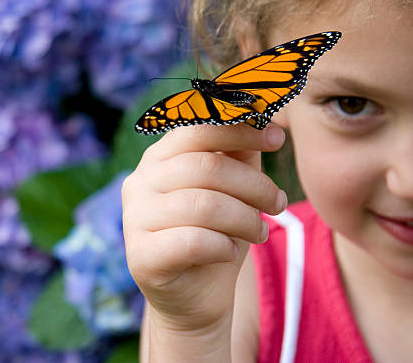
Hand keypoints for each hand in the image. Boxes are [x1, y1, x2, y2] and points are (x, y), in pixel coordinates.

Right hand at [122, 123, 286, 333]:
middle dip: (254, 185)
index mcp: (157, 159)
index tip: (277, 138)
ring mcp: (134, 219)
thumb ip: (238, 153)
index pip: (197, 130)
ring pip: (204, 205)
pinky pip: (194, 241)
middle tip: (279, 203)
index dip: (240, 130)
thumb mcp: (232, 189)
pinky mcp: (141, 256)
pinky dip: (225, 246)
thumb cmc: (214, 234)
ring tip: (260, 231)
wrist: (193, 296)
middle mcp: (139, 183)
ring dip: (246, 219)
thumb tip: (262, 116)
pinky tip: (231, 252)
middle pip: (206, 167)